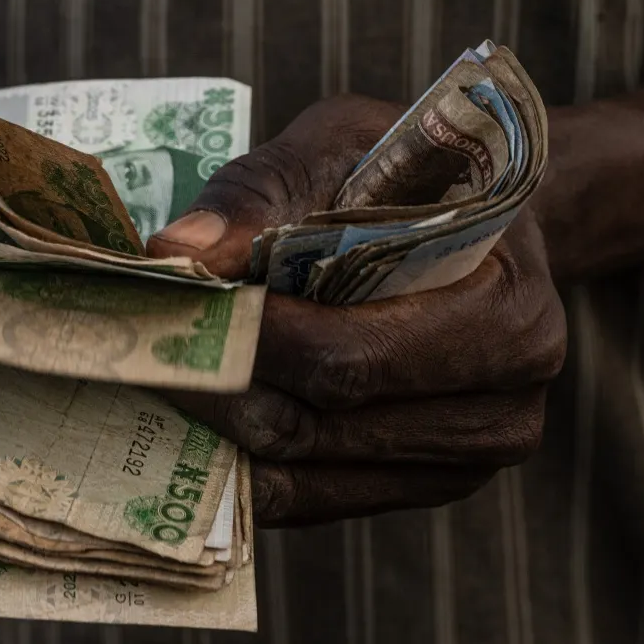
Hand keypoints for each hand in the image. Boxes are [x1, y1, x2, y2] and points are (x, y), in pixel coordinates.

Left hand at [148, 96, 566, 526]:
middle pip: (323, 424)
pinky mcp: (428, 487)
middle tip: (134, 353)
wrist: (490, 218)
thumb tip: (175, 253)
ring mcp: (470, 462)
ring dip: (221, 432)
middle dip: (219, 387)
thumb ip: (259, 194)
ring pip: (310, 473)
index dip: (250, 340)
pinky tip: (196, 423)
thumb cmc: (411, 172)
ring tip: (153, 382)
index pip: (352, 356)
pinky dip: (248, 466)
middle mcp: (506, 406)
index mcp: (509, 312)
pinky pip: (317, 498)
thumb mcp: (339, 145)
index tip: (171, 311)